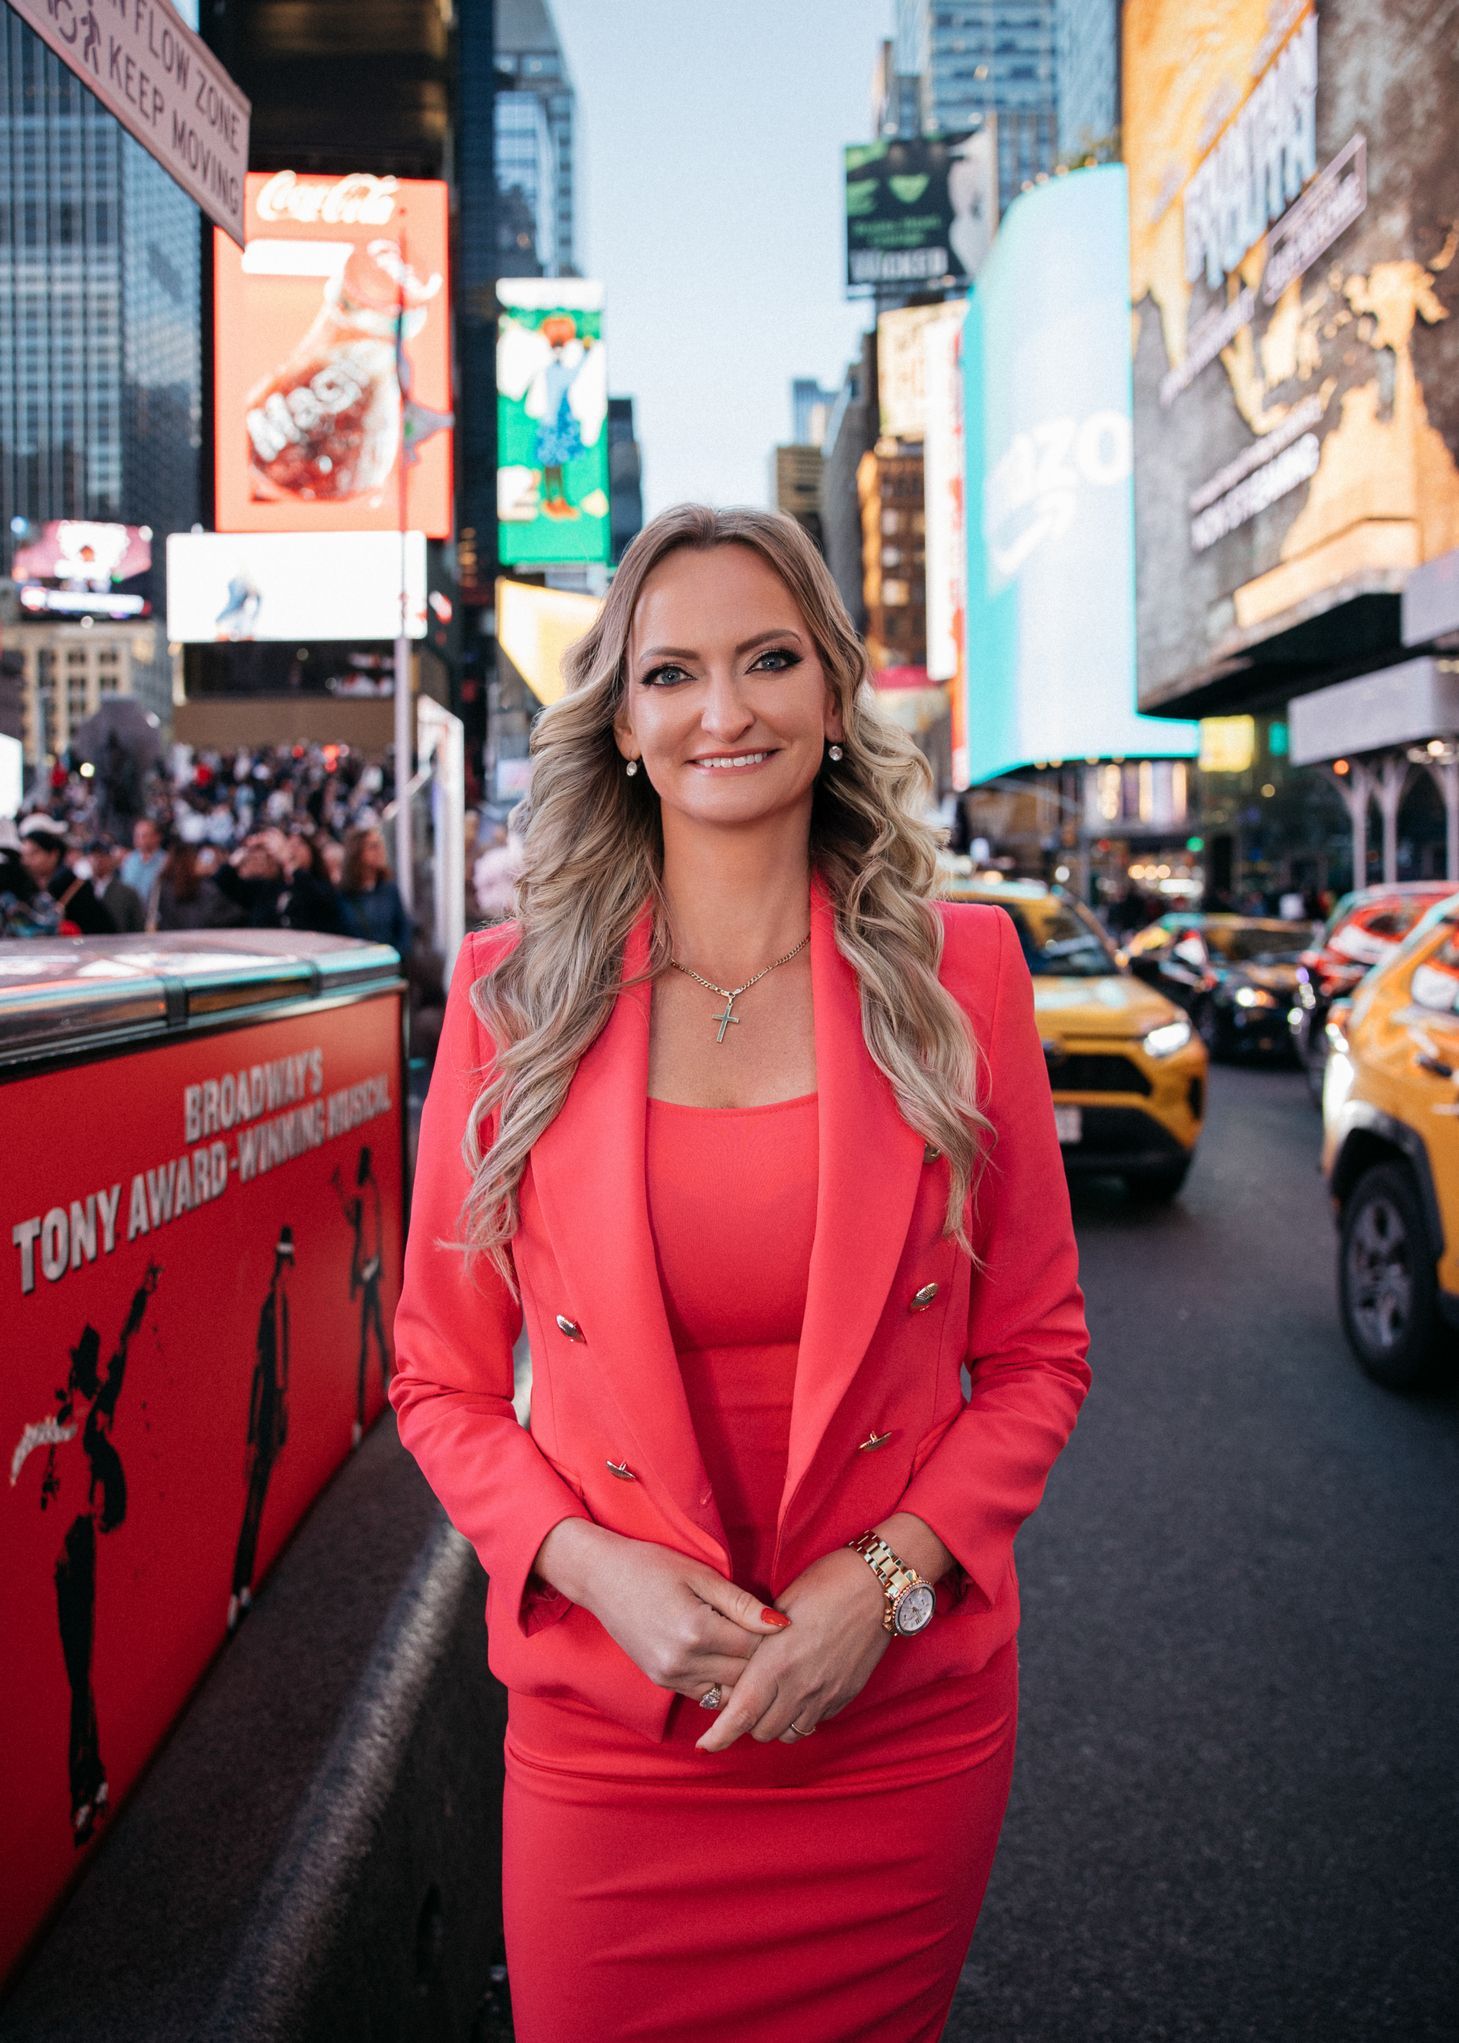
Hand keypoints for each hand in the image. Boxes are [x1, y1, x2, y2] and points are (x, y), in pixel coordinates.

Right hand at [533, 1521, 790, 1705]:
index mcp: (696, 1631)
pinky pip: (706, 1694)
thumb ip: (742, 1604)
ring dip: (743, 1674)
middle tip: (771, 1637)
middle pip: (744, 1674)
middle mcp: (682, 1663)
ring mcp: (670, 1677)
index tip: (780, 1622)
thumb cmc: (653, 1566)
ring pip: (728, 1691)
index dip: (772, 1636)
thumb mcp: (701, 1575)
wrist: (601, 1578)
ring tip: (749, 1647)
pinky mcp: (662, 1683)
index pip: (755, 1648)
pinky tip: (726, 1657)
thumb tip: (782, 1625)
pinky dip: (721, 1680)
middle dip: (762, 1659)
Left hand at [694, 1547, 890, 1752]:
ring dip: (773, 1724)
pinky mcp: (844, 1695)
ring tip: (769, 1703)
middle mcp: (800, 1686)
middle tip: (741, 1705)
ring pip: (789, 1733)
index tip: (704, 1745)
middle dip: (746, 1725)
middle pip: (762, 1731)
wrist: (878, 1586)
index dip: (719, 1736)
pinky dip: (799, 1717)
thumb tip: (741, 1662)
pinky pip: (814, 1721)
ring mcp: (826, 1694)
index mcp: (777, 1662)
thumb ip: (758, 1643)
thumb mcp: (780, 1607)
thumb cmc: (825, 1584)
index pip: (741, 1715)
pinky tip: (797, 1695)